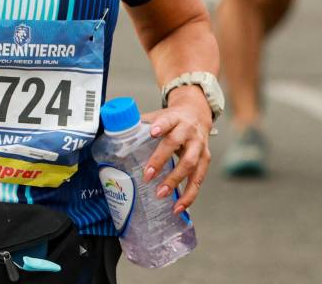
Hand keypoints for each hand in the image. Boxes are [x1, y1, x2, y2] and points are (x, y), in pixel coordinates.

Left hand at [140, 88, 212, 213]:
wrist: (197, 114)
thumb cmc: (174, 118)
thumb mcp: (159, 116)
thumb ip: (141, 125)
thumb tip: (116, 134)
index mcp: (175, 118)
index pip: (168, 120)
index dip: (161, 126)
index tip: (153, 132)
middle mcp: (189, 132)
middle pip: (177, 144)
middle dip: (162, 159)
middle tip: (148, 175)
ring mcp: (199, 147)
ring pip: (191, 164)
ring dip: (175, 181)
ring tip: (161, 194)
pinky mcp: (205, 160)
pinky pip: (198, 180)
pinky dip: (189, 195)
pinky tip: (179, 207)